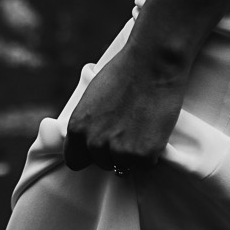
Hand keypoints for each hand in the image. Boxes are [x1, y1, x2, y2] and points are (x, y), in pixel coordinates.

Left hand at [62, 39, 189, 174]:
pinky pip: (146, 164)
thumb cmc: (125, 73)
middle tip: (129, 130)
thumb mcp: (92, 98)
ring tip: (142, 128)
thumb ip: (88, 123)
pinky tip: (154, 129)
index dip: (89, 155)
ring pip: (125, 166)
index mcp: (77, 129)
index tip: (102, 147)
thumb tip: (91, 138)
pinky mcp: (143, 155)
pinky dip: (152, 152)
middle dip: (114, 153)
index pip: (75, 161)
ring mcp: (119, 151)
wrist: (153, 63)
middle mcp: (94, 144)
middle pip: (103, 164)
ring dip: (133, 154)